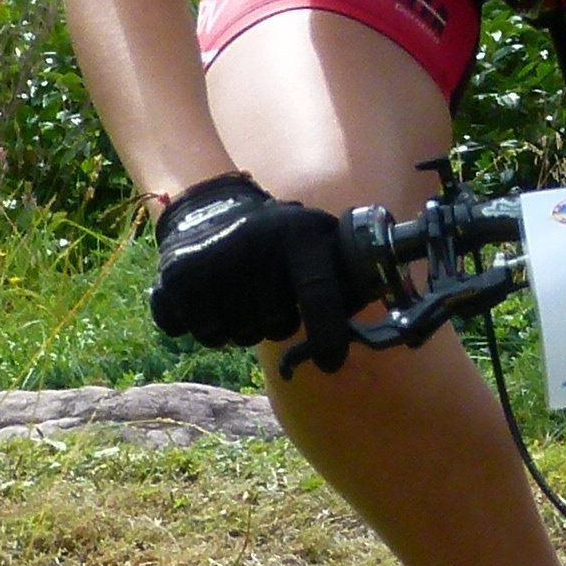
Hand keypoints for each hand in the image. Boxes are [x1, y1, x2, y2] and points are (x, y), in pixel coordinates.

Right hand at [149, 172, 367, 372]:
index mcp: (298, 233)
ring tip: (239, 297)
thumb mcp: (315, 238)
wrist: (208, 202)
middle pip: (275, 325)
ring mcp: (213, 258)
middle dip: (275, 324)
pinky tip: (208, 299)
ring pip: (233, 336)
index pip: (319, 292)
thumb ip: (344, 276)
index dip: (328, 335)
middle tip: (268, 299)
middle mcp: (255, 242)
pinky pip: (194, 331)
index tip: (332, 363)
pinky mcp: (177, 276)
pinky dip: (201, 326)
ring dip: (237, 329)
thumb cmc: (276, 235)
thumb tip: (389, 322)